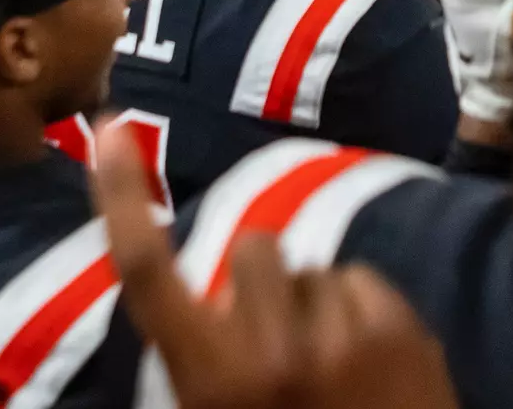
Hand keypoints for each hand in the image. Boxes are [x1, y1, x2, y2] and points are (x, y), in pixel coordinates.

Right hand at [92, 123, 459, 408]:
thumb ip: (205, 359)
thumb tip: (202, 295)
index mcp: (208, 382)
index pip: (146, 274)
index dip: (121, 198)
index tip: (112, 130)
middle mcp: (267, 352)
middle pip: (252, 249)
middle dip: (260, 282)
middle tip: (277, 348)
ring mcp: (340, 337)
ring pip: (313, 266)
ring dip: (314, 301)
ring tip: (329, 368)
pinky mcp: (400, 328)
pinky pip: (362, 281)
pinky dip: (362, 313)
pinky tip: (371, 369)